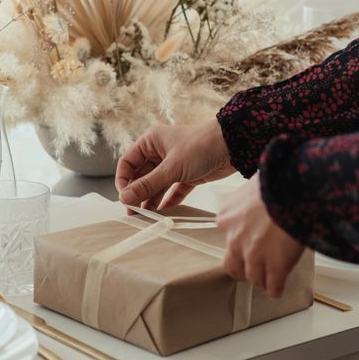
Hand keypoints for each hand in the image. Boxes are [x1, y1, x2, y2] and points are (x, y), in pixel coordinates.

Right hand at [116, 120, 234, 209]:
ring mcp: (174, 164)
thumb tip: (125, 198)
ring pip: (156, 185)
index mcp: (151, 142)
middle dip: (137, 194)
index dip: (123, 180)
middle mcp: (160, 152)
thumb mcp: (171, 168)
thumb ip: (148, 185)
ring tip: (147, 218)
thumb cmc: (201, 146)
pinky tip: (164, 213)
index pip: (128, 163)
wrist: (234, 145)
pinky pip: (173, 190)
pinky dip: (168, 201)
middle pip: (141, 176)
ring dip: (151, 200)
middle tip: (134, 214)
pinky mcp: (188, 175)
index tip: (125, 198)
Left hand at [216, 176, 305, 297]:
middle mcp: (235, 239)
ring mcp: (254, 255)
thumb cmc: (277, 180)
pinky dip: (275, 289)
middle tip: (253, 267)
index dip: (241, 243)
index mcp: (226, 218)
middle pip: (233, 266)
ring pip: (253, 278)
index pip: (228, 238)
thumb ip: (249, 200)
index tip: (250, 242)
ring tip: (268, 279)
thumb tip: (258, 198)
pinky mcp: (275, 267)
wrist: (294, 188)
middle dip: (243, 269)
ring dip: (261, 279)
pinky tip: (278, 288)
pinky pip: (273, 286)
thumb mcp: (252, 186)